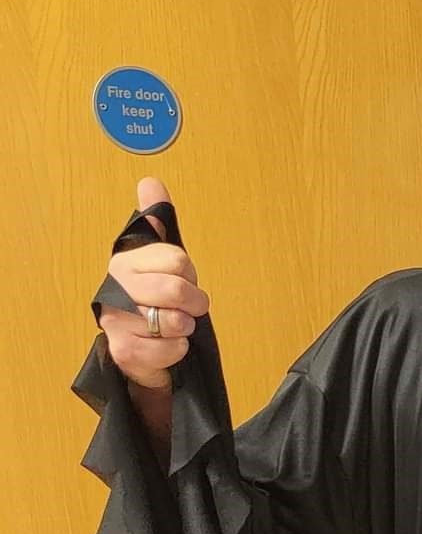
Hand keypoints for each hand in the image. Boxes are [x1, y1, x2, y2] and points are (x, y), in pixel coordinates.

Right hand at [99, 177, 207, 390]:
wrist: (139, 352)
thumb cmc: (152, 303)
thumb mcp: (158, 262)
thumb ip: (157, 223)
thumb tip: (150, 182)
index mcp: (125, 262)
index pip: (177, 260)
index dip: (189, 274)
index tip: (183, 280)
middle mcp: (115, 289)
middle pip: (176, 290)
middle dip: (193, 302)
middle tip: (189, 307)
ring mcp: (117, 321)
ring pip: (176, 321)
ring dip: (185, 327)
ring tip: (173, 326)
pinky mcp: (126, 351)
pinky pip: (172, 348)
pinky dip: (179, 349)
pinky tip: (166, 345)